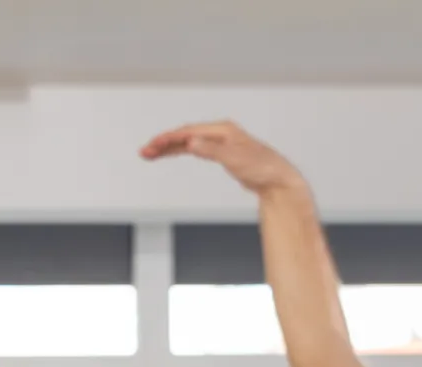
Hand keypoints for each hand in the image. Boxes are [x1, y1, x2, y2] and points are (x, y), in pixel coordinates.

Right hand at [140, 121, 306, 196]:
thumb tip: (191, 142)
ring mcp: (219, 143)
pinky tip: (171, 154)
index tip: (152, 145)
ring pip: (188, 142)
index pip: (188, 132)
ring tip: (151, 154)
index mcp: (222, 131)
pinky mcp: (220, 153)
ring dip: (169, 148)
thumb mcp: (234, 158)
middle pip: (185, 135)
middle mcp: (220, 133)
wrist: (277, 180)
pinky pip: (195, 148)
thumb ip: (211, 150)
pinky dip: (180, 151)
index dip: (168, 139)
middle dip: (163, 143)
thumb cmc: (262, 168)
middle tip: (145, 151)